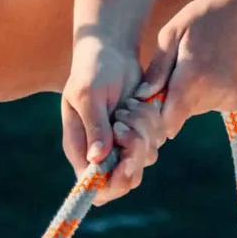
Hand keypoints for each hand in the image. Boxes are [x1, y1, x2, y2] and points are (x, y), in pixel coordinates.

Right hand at [61, 34, 156, 202]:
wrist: (111, 49)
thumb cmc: (91, 69)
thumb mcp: (89, 95)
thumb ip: (94, 126)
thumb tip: (97, 160)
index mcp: (80, 149)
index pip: (95, 188)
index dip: (113, 184)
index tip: (125, 162)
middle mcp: (101, 153)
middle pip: (126, 179)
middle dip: (134, 154)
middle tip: (127, 126)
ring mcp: (122, 144)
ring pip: (145, 159)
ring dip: (143, 132)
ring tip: (128, 106)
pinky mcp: (141, 131)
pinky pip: (156, 140)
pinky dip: (153, 122)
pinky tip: (139, 102)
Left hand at [124, 0, 236, 166]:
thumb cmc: (207, 15)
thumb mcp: (173, 32)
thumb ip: (157, 68)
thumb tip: (142, 97)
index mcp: (192, 79)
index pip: (168, 122)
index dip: (155, 117)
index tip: (149, 100)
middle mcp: (212, 95)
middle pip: (180, 115)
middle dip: (171, 100)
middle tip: (175, 70)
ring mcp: (228, 99)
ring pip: (195, 109)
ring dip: (189, 95)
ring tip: (196, 64)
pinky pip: (211, 104)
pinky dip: (206, 93)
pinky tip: (211, 68)